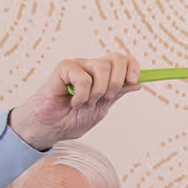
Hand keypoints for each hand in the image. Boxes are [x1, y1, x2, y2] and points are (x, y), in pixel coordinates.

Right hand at [9, 53, 143, 150]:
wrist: (49, 128)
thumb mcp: (101, 108)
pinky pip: (84, 78)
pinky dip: (82, 95)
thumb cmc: (71, 119)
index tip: (134, 81)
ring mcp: (78, 66)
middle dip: (116, 82)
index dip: (133, 67)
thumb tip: (137, 83)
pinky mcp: (64, 67)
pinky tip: (73, 101)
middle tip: (105, 98)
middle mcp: (92, 67)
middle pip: (117, 59)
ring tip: (85, 103)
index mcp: (103, 75)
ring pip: (102, 68)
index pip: (124, 60)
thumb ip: (117, 94)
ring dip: (97, 92)